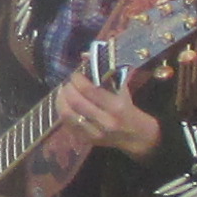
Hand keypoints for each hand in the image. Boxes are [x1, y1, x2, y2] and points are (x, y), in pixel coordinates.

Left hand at [48, 69, 163, 163]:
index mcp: (116, 106)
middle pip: (75, 103)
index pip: (89, 90)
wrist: (135, 136)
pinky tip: (65, 105)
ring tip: (63, 92)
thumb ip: (104, 72)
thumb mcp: (122, 89)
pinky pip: (67, 125)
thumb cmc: (128, 108)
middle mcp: (105, 121)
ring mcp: (95, 133)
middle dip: (67, 89)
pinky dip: (63, 113)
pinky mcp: (87, 140)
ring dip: (61, 100)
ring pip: (67, 115)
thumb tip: (84, 55)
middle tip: (68, 83)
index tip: (75, 74)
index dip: (77, 80)